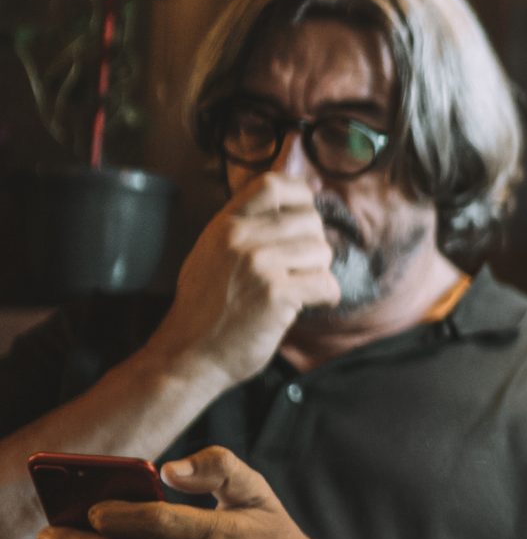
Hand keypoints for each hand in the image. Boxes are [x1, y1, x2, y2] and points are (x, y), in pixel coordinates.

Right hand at [145, 174, 339, 387]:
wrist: (188, 354)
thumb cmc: (209, 306)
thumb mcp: (215, 252)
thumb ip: (251, 223)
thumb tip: (308, 186)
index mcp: (225, 224)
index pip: (273, 184)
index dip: (300, 196)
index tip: (304, 217)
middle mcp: (240, 237)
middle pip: (310, 220)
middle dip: (313, 246)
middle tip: (296, 270)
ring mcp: (258, 264)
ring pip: (322, 251)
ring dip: (317, 273)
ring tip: (294, 290)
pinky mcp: (276, 293)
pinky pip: (326, 283)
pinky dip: (325, 297)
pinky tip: (305, 305)